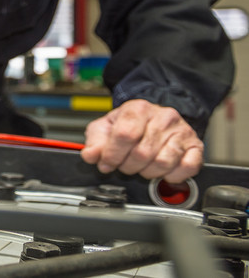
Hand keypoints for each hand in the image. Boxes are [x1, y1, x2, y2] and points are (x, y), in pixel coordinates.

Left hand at [81, 99, 202, 182]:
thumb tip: (90, 155)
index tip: (106, 163)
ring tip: (141, 167)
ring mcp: (182, 131)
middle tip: (124, 165)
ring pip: (163, 163)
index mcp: (138, 109)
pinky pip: (187, 168)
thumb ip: (95, 142)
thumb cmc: (130, 123)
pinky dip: (172, 176)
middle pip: (142, 152)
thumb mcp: (105, 127)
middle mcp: (163, 117)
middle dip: (128, 166)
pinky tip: (162, 171)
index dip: (112, 154)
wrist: (155, 117)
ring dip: (147, 173)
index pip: (124, 135)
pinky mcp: (196, 146)